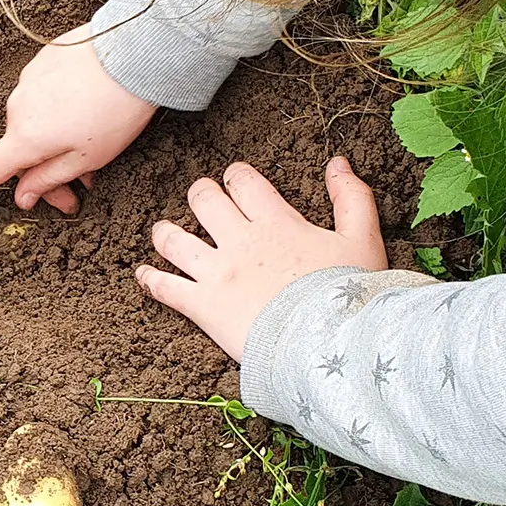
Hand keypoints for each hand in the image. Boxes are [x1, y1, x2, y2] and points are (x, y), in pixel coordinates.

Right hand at [0, 24, 156, 217]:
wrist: (134, 54)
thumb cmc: (115, 110)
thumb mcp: (86, 158)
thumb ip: (48, 180)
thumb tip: (23, 197)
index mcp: (24, 137)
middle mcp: (17, 107)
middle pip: (18, 151)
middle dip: (42, 177)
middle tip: (75, 195)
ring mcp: (28, 81)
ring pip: (31, 124)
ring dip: (52, 144)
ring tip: (90, 152)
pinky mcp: (42, 61)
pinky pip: (41, 97)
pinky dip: (56, 115)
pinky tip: (85, 116)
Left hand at [136, 157, 387, 360]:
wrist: (328, 343)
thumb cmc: (349, 294)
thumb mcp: (362, 239)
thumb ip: (352, 198)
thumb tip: (338, 162)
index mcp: (275, 222)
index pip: (243, 183)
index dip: (235, 176)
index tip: (234, 179)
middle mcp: (240, 241)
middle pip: (204, 200)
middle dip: (200, 195)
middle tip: (202, 200)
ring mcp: (217, 273)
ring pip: (174, 240)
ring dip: (165, 232)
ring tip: (163, 232)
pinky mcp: (203, 306)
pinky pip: (165, 287)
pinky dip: (150, 279)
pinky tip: (143, 275)